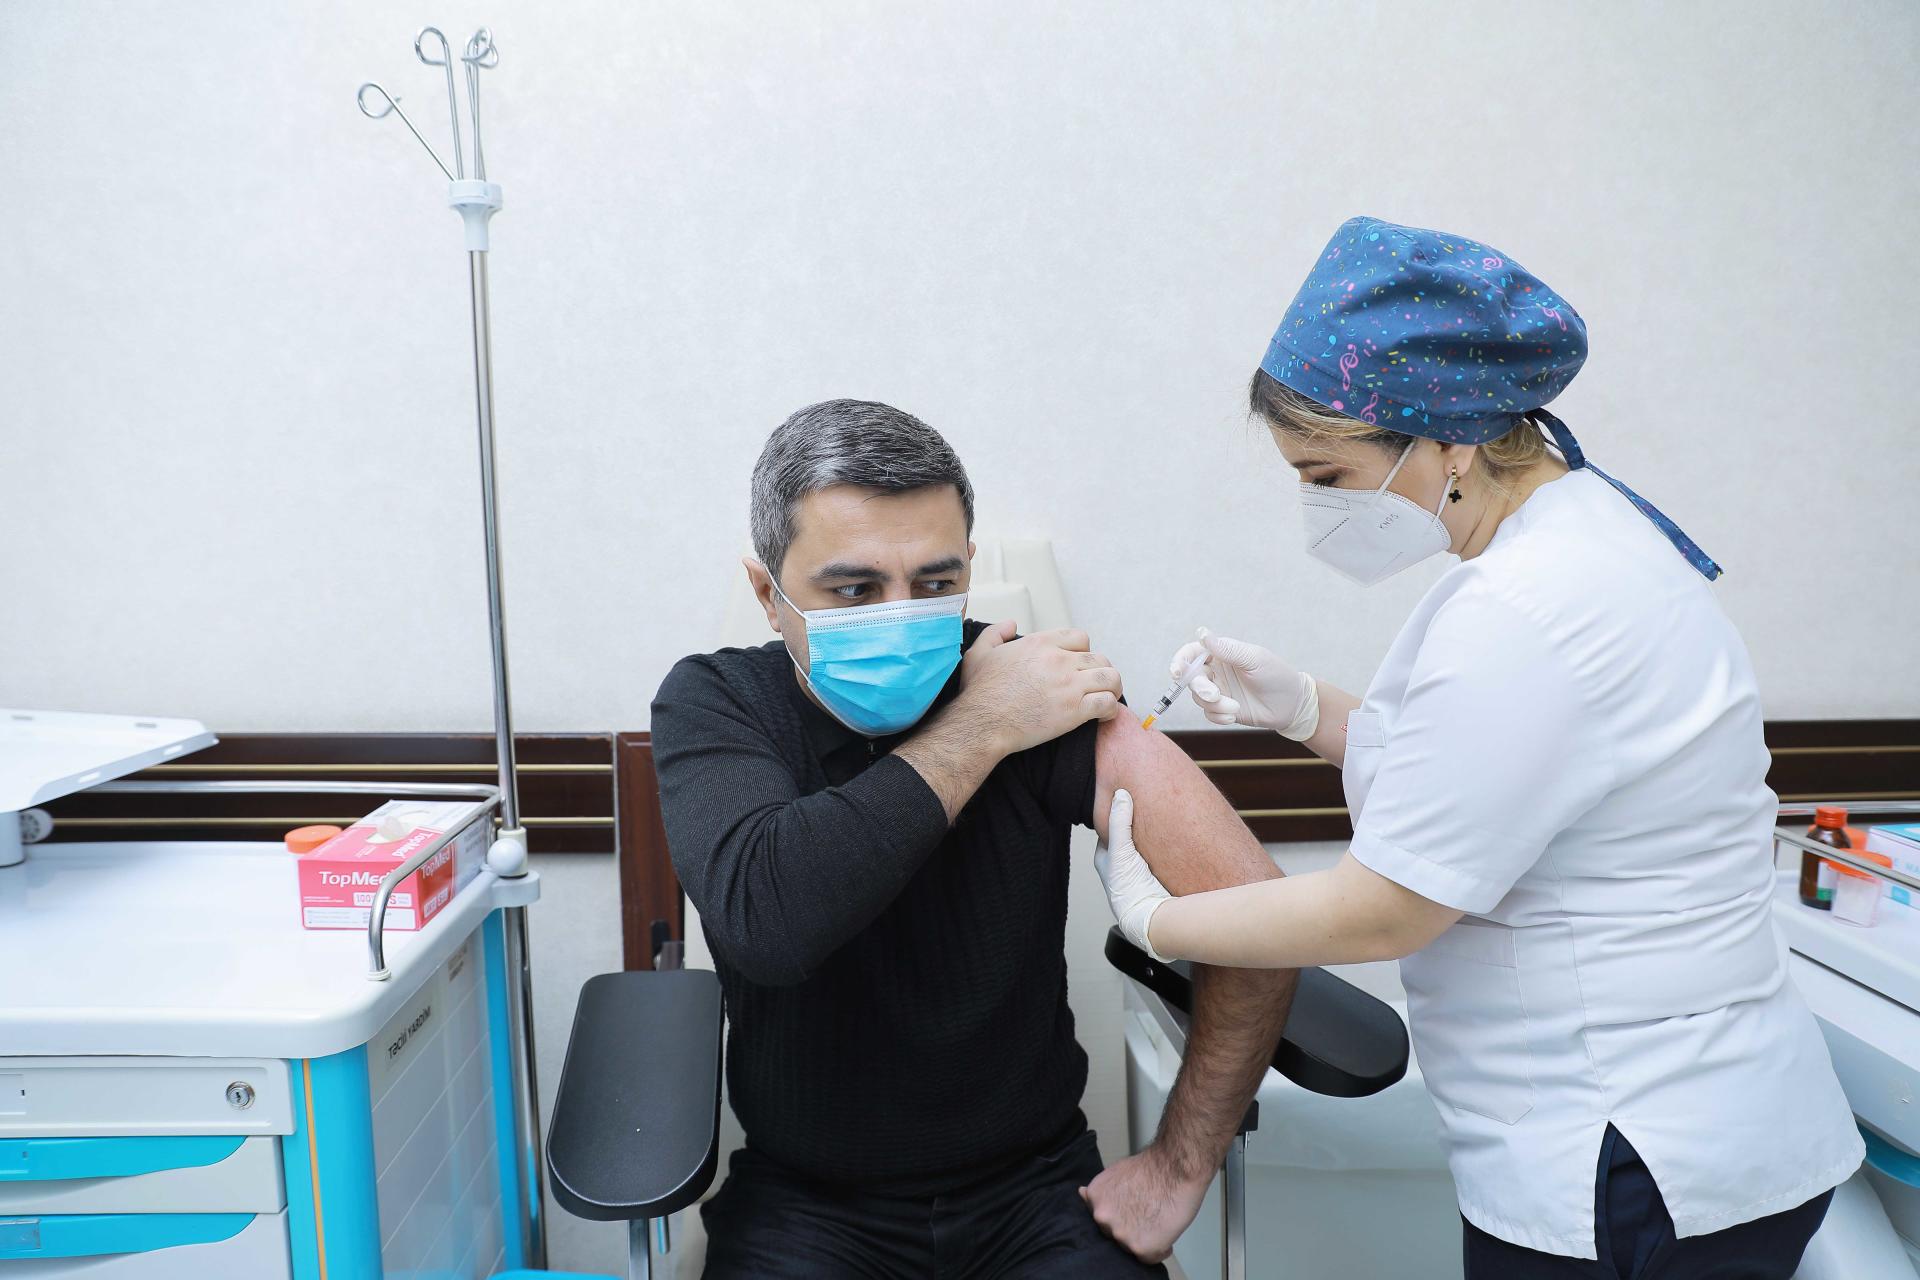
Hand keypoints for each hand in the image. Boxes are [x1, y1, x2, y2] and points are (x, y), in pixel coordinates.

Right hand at [956, 621, 1122, 755]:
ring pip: (1111, 678)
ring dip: (1112, 688)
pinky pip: (1108, 704)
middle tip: (1095, 684)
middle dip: (1101, 671)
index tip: (1079, 665)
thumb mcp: (979, 653)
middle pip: (1100, 658)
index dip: (1084, 651)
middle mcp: (1058, 660)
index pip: (1080, 638)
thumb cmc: (979, 693)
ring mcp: (1069, 685)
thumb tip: (1011, 624)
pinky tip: (1103, 716)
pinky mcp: (1075, 711)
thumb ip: (995, 633)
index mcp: (1040, 643)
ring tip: (1107, 697)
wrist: (982, 724)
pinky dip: (1110, 710)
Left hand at [1079, 1144, 1211, 1263]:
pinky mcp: (1141, 1247)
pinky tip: (1166, 1228)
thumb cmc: (1152, 1167)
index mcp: (1095, 1199)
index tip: (1132, 1209)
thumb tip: (1081, 1193)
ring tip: (1159, 1217)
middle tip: (1148, 1211)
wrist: (1176, 1167)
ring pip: (1132, 1247)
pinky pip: (1151, 1257)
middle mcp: (1103, 1218)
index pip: (1103, 1219)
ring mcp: (1120, 1234)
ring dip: (1146, 1237)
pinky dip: (1161, 1247)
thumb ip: (1100, 1190)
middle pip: (1116, 1235)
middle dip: (1131, 1227)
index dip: (1121, 1215)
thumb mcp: (1115, 1172)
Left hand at [1094, 790, 1172, 961]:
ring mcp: (1139, 879)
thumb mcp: (1121, 850)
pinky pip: (1161, 863)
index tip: (1126, 803)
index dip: (1116, 818)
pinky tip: (1175, 845)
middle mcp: (1121, 871)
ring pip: (1144, 853)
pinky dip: (1165, 853)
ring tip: (1163, 823)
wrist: (1154, 920)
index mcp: (1106, 863)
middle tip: (1147, 810)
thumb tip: (1120, 794)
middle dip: (1136, 829)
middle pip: (1127, 843)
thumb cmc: (1130, 889)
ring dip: (1152, 842)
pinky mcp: (1156, 885)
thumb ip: (1119, 822)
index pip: (1108, 834)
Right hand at [1172, 627, 1316, 739]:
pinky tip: (1235, 715)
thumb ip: (1227, 649)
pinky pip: (1208, 714)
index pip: (1192, 653)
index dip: (1180, 661)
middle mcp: (1216, 671)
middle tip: (1215, 695)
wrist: (1292, 705)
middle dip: (1200, 688)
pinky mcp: (1223, 709)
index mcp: (1221, 654)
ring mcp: (1219, 690)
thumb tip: (1202, 633)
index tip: (1177, 672)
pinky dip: (1218, 716)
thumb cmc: (1277, 675)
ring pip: (1198, 698)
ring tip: (1235, 707)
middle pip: (1191, 678)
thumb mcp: (1254, 659)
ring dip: (1214, 705)